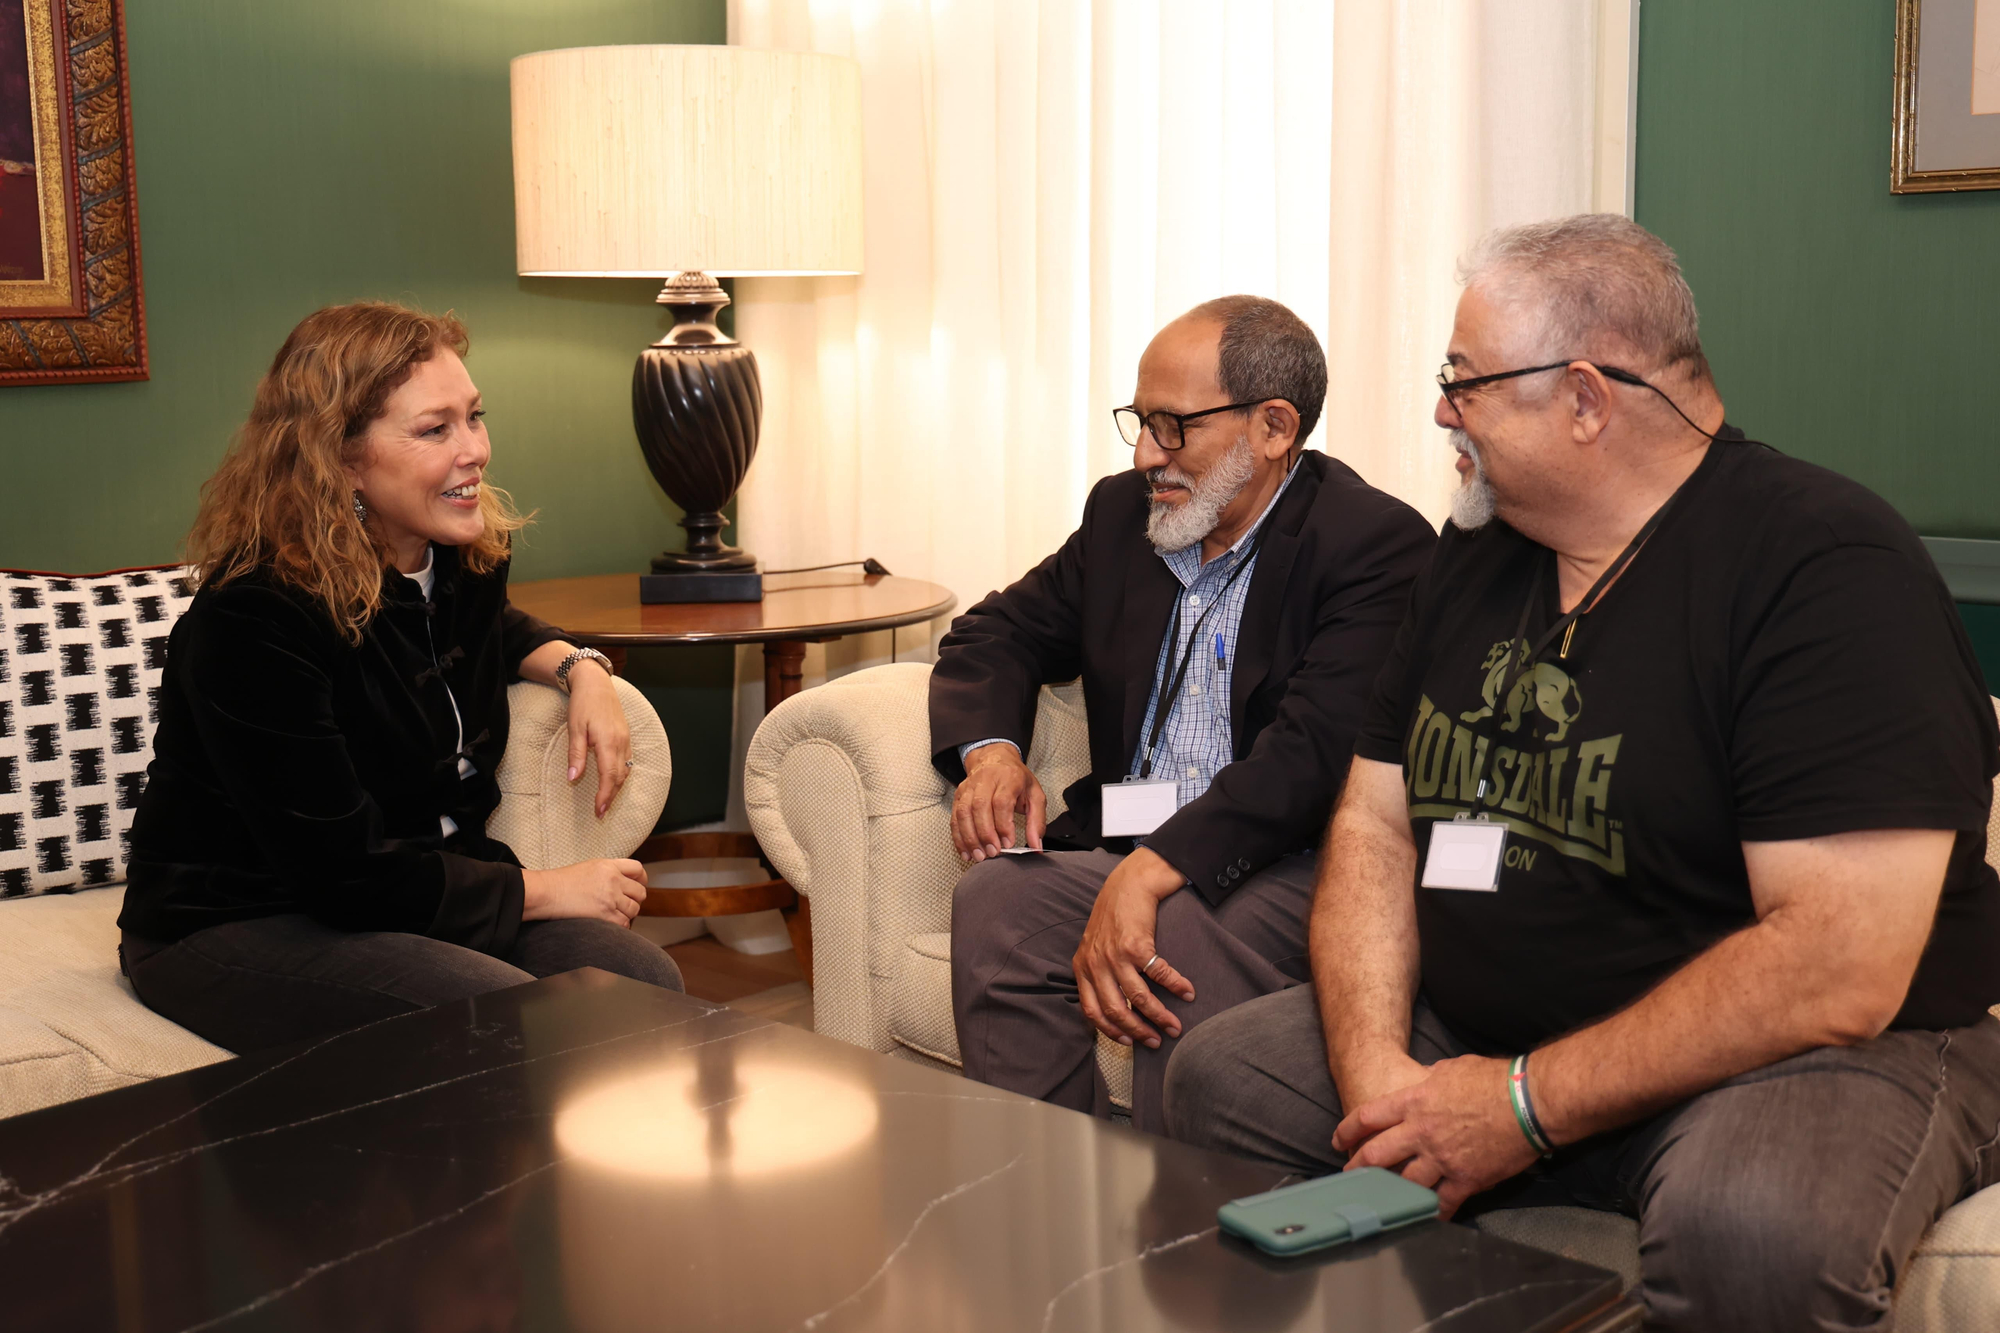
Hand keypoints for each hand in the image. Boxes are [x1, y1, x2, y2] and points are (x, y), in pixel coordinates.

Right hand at [522, 859, 647, 926]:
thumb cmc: (562, 882)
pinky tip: (611, 924)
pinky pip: (624, 923)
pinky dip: (621, 926)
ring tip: (614, 914)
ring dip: (627, 914)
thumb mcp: (589, 867)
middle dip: (634, 899)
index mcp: (609, 866)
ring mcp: (610, 898)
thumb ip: (609, 871)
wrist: (547, 892)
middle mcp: (613, 880)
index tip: (637, 886)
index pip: (638, 869)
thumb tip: (624, 882)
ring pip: (634, 909)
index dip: (641, 879)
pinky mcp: (605, 915)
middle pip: (640, 892)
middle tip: (623, 904)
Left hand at [563, 661, 630, 817]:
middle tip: (601, 812)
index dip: (605, 796)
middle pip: (620, 777)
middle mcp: (621, 743)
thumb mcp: (574, 728)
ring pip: (625, 770)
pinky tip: (613, 779)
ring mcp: (626, 740)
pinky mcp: (626, 737)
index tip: (599, 811)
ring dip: (617, 787)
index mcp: (608, 742)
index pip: (609, 776)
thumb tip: (573, 778)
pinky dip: (621, 775)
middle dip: (611, 796)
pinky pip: (627, 761)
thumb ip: (576, 755)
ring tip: (606, 800)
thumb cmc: (583, 703)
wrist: (596, 683)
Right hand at [952, 743, 1045, 860]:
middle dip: (985, 834)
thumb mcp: (1035, 795)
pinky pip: (954, 818)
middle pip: (979, 807)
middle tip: (993, 853)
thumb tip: (1036, 846)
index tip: (1008, 844)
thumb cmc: (1017, 780)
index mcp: (1008, 778)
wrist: (995, 759)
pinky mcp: (958, 796)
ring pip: (963, 812)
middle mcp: (985, 780)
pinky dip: (958, 838)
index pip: (1001, 802)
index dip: (1003, 825)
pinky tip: (966, 852)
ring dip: (969, 838)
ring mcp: (968, 787)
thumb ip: (1037, 821)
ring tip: (979, 856)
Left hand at [1073, 847, 1195, 1048]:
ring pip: (1139, 998)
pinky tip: (1188, 993)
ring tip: (1175, 1026)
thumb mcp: (1093, 944)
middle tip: (1156, 1042)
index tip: (1128, 1042)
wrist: (1129, 882)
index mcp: (1082, 967)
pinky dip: (1176, 986)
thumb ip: (1096, 971)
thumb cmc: (1114, 914)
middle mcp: (1095, 964)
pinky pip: (1159, 974)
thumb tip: (1113, 1004)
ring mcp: (1115, 955)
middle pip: (1116, 1010)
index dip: (1110, 1031)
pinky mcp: (1136, 945)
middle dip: (1138, 1031)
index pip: (1091, 1011)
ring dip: (1160, 1016)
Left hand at [1333, 1054, 1538, 1218]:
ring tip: (1379, 1199)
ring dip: (1389, 1193)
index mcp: (1415, 1101)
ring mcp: (1442, 1158)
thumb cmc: (1495, 1080)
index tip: (1339, 1140)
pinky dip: (1430, 1212)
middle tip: (1350, 1174)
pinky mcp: (1465, 1179)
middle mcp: (1421, 1132)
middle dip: (1358, 1167)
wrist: (1529, 1102)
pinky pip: (1441, 1202)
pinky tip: (1423, 1217)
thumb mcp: (1451, 1069)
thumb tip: (1424, 1082)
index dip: (1348, 1130)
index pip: (1368, 1117)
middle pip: (1377, 1154)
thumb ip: (1429, 1081)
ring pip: (1403, 1183)